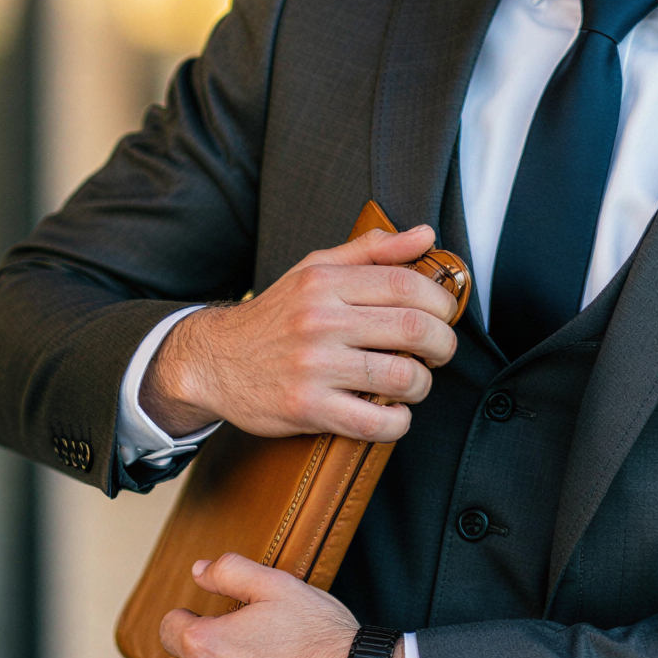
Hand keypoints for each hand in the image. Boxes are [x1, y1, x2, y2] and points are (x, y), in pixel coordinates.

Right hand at [141, 223, 461, 440]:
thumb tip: (426, 235)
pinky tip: (393, 414)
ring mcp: (313, 366)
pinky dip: (398, 422)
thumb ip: (371, 251)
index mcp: (325, 282)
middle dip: (442, 344)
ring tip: (414, 382)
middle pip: (413, 329)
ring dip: (422, 384)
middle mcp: (319, 320)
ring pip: (402, 377)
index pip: (405, 284)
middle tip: (440, 352)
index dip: (440, 301)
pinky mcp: (307, 408)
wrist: (214, 362)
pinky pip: (375, 422)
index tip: (444, 316)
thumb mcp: (314, 269)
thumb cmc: (276, 316)